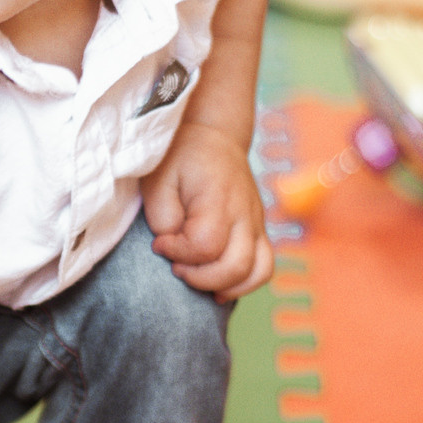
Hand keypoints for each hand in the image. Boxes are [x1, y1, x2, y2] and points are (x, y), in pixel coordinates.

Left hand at [143, 121, 274, 299]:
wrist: (214, 136)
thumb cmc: (180, 157)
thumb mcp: (158, 178)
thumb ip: (162, 215)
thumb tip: (172, 243)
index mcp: (218, 197)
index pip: (206, 245)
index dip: (178, 252)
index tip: (159, 243)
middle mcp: (244, 213)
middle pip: (235, 266)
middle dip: (200, 277)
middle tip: (175, 266)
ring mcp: (256, 223)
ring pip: (257, 272)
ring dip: (226, 286)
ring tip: (198, 281)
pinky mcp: (258, 231)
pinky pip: (264, 267)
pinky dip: (245, 283)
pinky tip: (219, 287)